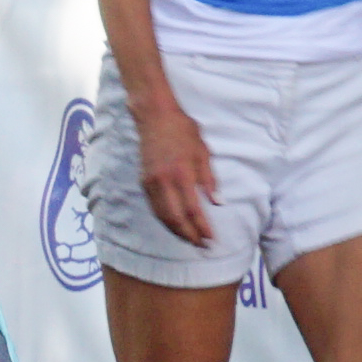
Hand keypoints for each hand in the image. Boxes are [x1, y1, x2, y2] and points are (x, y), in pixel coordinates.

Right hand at [129, 90, 219, 252]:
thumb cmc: (183, 130)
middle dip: (190, 235)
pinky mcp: (144, 181)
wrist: (155, 115)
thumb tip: (217, 203)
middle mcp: (164, 181)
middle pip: (176, 218)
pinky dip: (165, 220)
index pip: (193, 210)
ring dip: (177, 231)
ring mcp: (151, 182)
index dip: (202, 227)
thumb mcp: (203, 151)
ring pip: (163, 216)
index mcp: (182, 173)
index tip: (211, 239)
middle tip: (202, 246)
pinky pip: (155, 207)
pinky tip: (175, 225)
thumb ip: (209, 179)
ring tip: (190, 239)